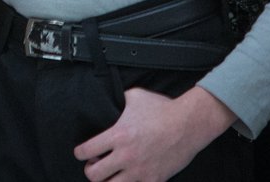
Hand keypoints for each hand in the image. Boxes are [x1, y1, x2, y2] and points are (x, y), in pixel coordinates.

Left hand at [74, 86, 233, 181]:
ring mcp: (140, 171)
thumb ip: (117, 101)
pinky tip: (130, 177)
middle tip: (96, 164)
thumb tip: (108, 99)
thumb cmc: (162, 108)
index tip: (82, 153)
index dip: (80, 153)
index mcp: (117, 135)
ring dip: (108, 181)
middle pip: (93, 175)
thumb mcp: (134, 96)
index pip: (85, 152)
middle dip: (90, 170)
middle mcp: (126, 156)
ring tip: (111, 174)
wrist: (189, 123)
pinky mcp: (155, 179)